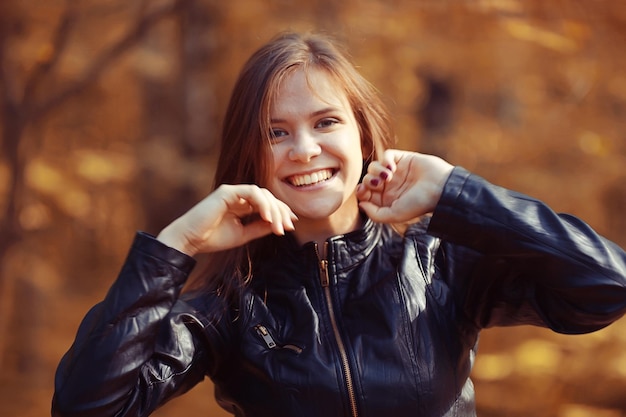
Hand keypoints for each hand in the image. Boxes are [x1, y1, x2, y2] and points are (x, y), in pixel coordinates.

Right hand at [157, 184, 296, 255]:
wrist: (191, 240)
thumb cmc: (212, 238)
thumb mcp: (243, 235)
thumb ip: (260, 228)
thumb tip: (280, 225)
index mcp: (242, 205)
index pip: (267, 204)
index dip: (281, 213)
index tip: (291, 225)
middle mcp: (239, 196)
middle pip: (268, 198)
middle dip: (281, 212)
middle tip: (288, 227)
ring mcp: (233, 192)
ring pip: (262, 194)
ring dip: (274, 209)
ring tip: (278, 226)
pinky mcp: (227, 191)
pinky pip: (251, 192)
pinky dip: (262, 203)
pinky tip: (267, 217)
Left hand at [356, 149, 453, 223]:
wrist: (439, 189)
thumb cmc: (419, 204)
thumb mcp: (394, 215)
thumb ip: (375, 214)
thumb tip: (361, 204)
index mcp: (387, 199)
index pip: (366, 192)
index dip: (361, 191)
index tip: (365, 191)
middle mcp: (390, 185)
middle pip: (368, 178)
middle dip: (369, 180)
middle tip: (379, 184)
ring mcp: (397, 171)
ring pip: (374, 166)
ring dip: (376, 170)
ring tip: (388, 176)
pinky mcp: (404, 158)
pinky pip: (387, 155)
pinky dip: (386, 159)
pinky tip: (392, 168)